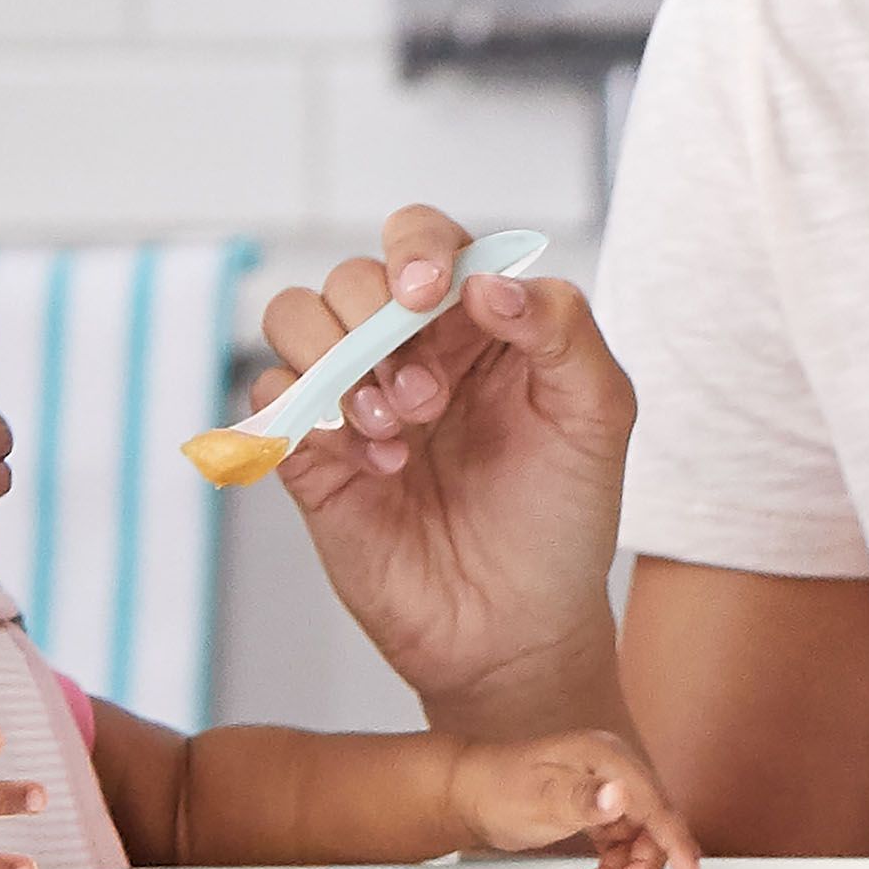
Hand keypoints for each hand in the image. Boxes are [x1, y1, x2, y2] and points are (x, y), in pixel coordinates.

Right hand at [258, 208, 636, 724]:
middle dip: (380, 325)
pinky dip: (308, 415)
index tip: (429, 293)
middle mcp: (407, 349)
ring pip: (293, 318)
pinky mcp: (311, 457)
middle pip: (350, 275)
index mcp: (474, 322)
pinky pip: (271, 398)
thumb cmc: (563, 517)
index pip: (423, 240)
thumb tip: (489, 283)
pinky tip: (374, 466)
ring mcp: (354, 400)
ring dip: (336, 361)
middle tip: (429, 401)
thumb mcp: (598, 414)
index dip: (416, 249)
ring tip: (395, 429)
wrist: (520, 628)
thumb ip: (564, 328)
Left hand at [448, 728, 702, 868]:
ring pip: (639, 838)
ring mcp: (606, 788)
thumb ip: (583, 799)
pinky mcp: (597, 808)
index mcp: (607, 756)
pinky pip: (621, 842)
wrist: (469, 794)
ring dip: (624, 868)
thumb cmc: (498, 788)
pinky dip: (613, 865)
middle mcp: (612, 770)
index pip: (655, 802)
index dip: (676, 840)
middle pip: (653, 824)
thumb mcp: (541, 798)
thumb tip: (620, 796)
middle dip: (641, 863)